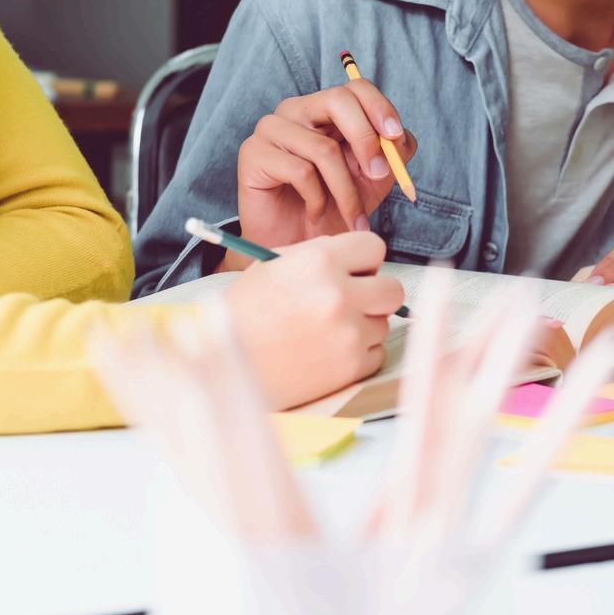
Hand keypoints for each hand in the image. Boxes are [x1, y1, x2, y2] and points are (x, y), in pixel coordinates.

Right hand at [223, 232, 403, 408]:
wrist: (220, 364)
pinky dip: (357, 355)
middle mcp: (340, 295)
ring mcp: (349, 333)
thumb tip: (358, 259)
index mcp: (320, 261)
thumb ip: (319, 255)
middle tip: (350, 303)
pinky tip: (325, 353)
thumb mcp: (272, 266)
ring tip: (323, 332)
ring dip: (362, 327)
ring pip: (383, 324)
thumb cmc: (243, 313)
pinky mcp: (351, 367)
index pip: (375, 247)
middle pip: (393, 289)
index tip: (352, 272)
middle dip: (375, 294)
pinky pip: (375, 354)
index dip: (363, 260)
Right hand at [230, 78, 417, 260]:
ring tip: (352, 217)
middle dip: (366, 139)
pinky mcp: (253, 153)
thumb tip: (400, 138)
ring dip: (346, 190)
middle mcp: (296, 111)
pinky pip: (299, 170)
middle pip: (338, 100)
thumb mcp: (372, 181)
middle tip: (379, 175)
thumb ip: (391, 155)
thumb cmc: (333, 209)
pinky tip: (314, 212)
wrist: (298, 246)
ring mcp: (271, 129)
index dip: (380, 108)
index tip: (395, 137)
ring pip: (323, 147)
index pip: (355, 88)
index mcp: (325, 110)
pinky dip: (317, 198)